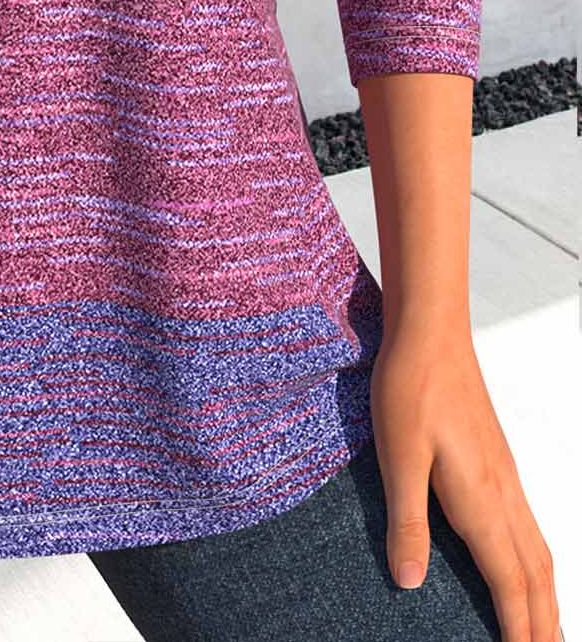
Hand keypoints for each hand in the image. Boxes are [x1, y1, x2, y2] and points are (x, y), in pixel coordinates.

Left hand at [370, 326, 561, 641]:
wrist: (430, 332)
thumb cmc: (409, 388)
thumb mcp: (397, 455)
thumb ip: (406, 520)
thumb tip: (410, 583)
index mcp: (480, 499)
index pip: (508, 581)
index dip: (518, 628)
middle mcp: (503, 493)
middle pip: (535, 575)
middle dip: (543, 624)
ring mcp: (505, 477)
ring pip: (538, 552)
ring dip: (546, 598)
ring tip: (548, 633)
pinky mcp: (498, 462)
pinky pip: (529, 528)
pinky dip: (537, 564)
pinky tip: (527, 568)